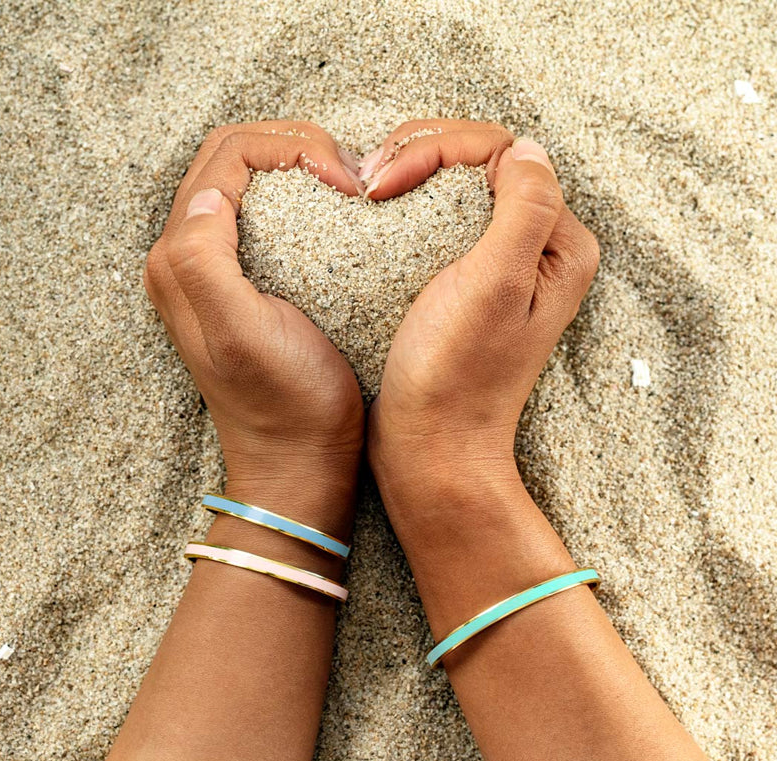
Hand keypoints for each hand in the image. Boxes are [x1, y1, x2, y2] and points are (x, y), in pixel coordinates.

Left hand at [144, 121, 365, 493]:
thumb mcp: (242, 333)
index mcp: (180, 258)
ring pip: (250, 184)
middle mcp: (186, 258)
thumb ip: (204, 258)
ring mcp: (216, 272)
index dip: (291, 151)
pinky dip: (299, 198)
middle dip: (294, 147)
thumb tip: (216, 191)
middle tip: (349, 175)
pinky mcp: (246, 287)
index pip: (230, 157)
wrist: (298, 461)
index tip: (345, 181)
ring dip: (297, 168)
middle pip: (234, 160)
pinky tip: (334, 214)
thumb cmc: (285, 402)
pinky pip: (265, 217)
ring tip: (347, 186)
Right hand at [365, 120, 599, 537]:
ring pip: (459, 188)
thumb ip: (525, 209)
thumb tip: (525, 148)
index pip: (503, 154)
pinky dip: (410, 204)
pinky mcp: (470, 284)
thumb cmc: (457, 373)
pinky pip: (443, 221)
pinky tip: (379, 211)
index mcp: (559, 246)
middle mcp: (539, 251)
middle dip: (422, 153)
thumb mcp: (497, 285)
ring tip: (368, 190)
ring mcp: (503, 267)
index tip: (384, 181)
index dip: (438, 149)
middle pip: (483, 164)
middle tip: (369, 179)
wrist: (431, 445)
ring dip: (412, 172)